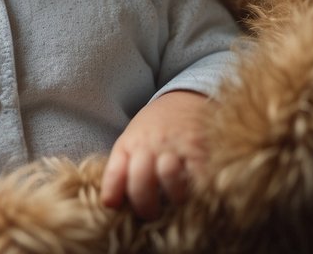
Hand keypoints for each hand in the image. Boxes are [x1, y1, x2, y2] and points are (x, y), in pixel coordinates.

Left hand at [100, 90, 208, 218]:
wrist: (186, 98)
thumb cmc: (155, 127)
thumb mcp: (130, 140)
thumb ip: (119, 169)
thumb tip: (110, 204)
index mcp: (130, 144)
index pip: (115, 174)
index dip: (113, 195)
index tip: (116, 207)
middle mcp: (151, 146)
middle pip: (141, 184)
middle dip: (145, 207)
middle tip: (152, 214)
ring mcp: (176, 148)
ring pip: (170, 183)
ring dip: (173, 200)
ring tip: (177, 204)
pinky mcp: (202, 151)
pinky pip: (199, 181)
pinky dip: (197, 194)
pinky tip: (196, 195)